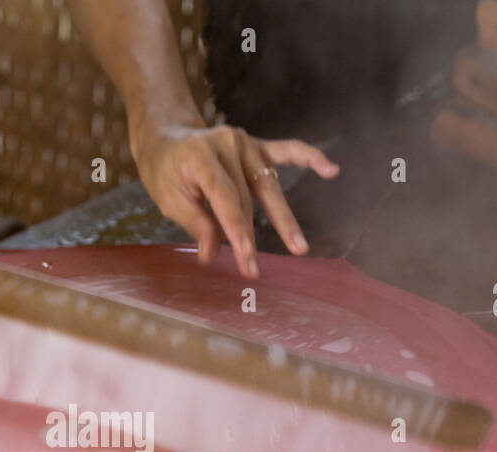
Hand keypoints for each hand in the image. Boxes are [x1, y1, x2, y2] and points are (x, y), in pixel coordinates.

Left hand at [131, 123, 338, 277]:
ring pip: (267, 185)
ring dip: (283, 218)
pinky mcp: (257, 145)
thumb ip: (196, 223)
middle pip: (247, 197)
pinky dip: (309, 158)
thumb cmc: (166, 171)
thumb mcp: (169, 199)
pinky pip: (286, 151)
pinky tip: (331, 169)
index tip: (245, 260)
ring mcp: (245, 143)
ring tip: (299, 247)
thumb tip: (212, 256)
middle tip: (256, 270)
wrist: (167, 137)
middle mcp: (227, 145)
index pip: (225, 198)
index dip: (236, 231)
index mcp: (200, 156)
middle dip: (252, 236)